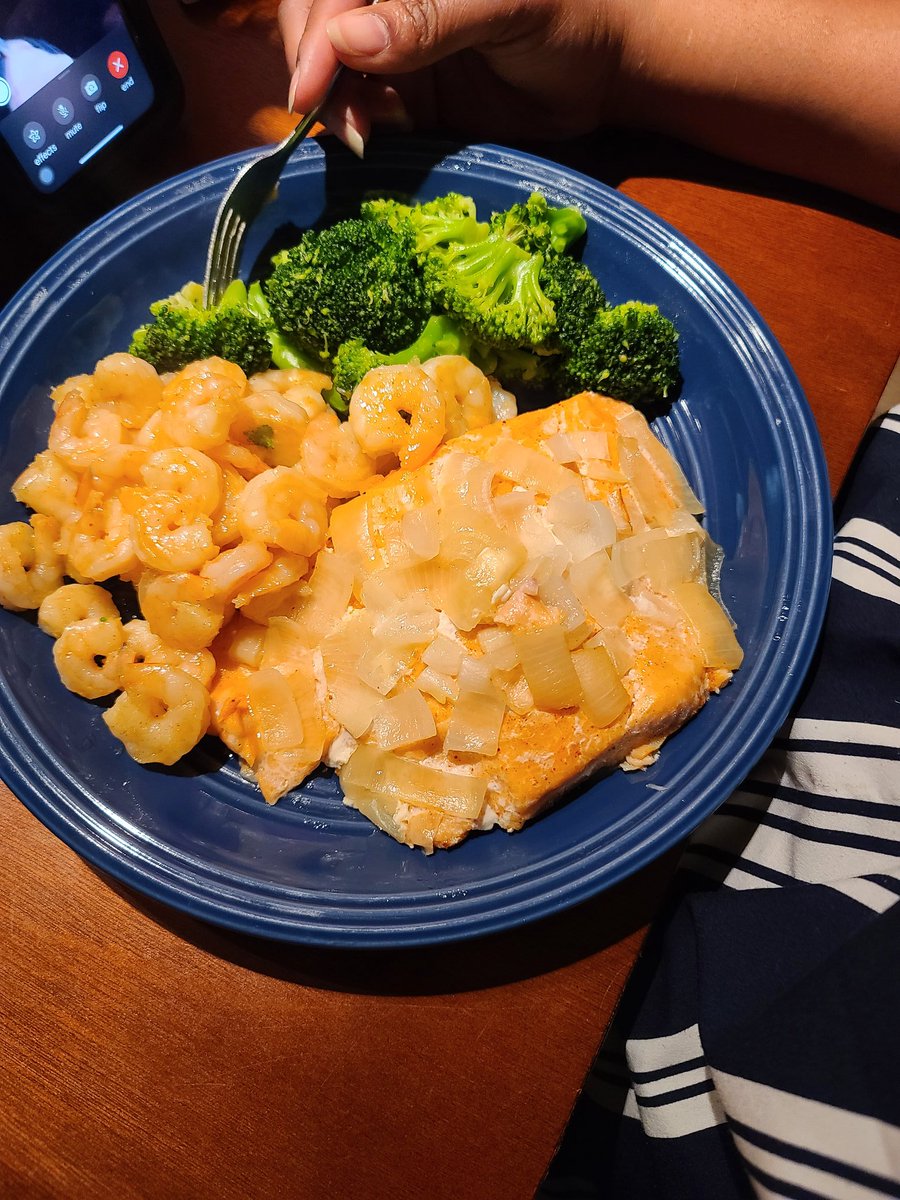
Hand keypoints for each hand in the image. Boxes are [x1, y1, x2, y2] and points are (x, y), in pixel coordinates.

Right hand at [279, 0, 630, 152]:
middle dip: (312, 70)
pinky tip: (372, 138)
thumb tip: (351, 41)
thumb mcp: (503, 7)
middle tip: (329, 116)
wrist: (607, 68)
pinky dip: (359, 126)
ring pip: (333, 73)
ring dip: (333, 105)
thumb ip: (428, 20)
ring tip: (358, 134)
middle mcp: (391, 2)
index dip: (314, 35)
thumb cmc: (569, 14)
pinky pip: (365, 111)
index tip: (311, 88)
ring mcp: (396, 48)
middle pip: (317, 26)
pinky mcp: (410, 97)